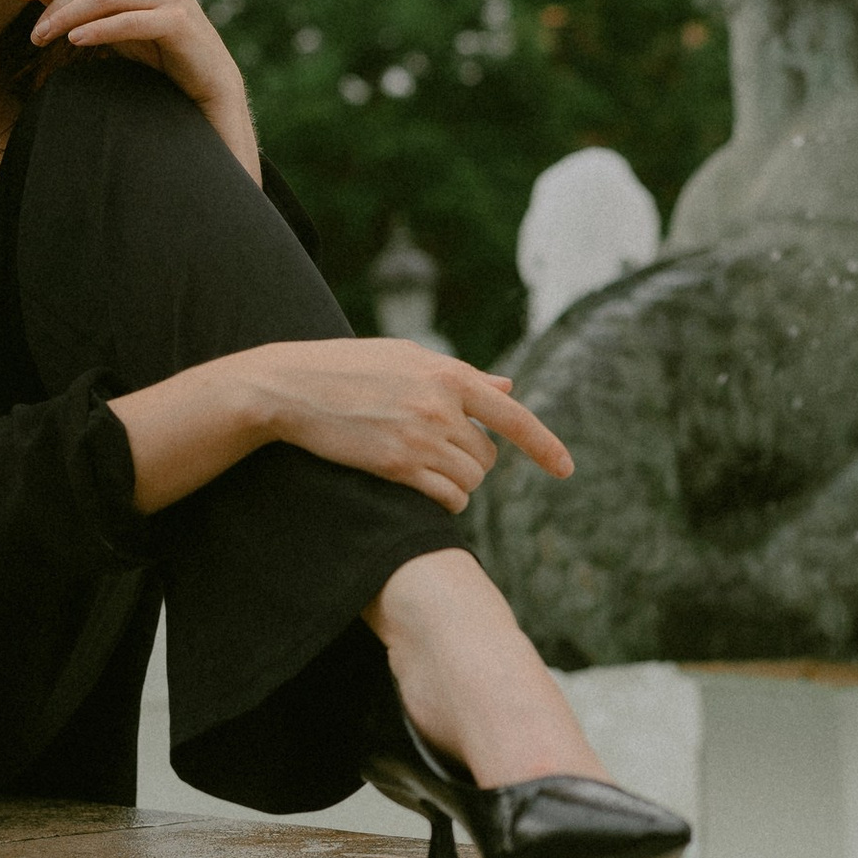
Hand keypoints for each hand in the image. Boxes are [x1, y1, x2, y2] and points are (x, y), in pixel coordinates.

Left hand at [20, 0, 259, 177]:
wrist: (205, 77)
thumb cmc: (155, 45)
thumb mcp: (112, 17)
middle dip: (55, 4)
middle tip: (35, 34)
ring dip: (67, 18)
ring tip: (44, 38)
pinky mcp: (178, 18)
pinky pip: (126, 21)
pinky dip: (97, 30)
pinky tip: (75, 41)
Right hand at [243, 338, 572, 513]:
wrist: (292, 386)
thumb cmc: (349, 366)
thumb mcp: (408, 358)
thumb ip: (462, 375)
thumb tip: (508, 387)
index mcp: (448, 374)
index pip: (513, 416)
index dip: (545, 446)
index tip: (566, 469)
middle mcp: (441, 406)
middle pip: (487, 456)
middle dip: (472, 461)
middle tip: (440, 454)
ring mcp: (419, 437)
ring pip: (469, 480)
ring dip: (458, 484)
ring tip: (428, 471)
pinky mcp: (396, 465)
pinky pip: (446, 497)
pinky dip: (445, 500)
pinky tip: (425, 490)